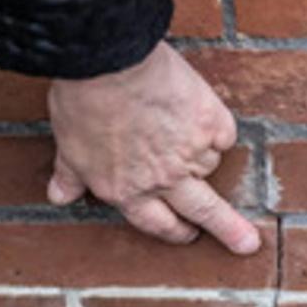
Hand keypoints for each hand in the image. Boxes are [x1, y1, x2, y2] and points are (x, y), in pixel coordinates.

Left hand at [46, 41, 260, 255]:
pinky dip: (216, 127)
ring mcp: (191, 153)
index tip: (188, 234)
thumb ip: (71, 176)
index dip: (174, 231)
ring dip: (203, 155)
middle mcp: (164, 180)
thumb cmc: (83, 103)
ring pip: (210, 164)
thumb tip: (59, 197)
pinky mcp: (211, 124)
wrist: (108, 64)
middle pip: (205, 212)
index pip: (158, 224)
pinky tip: (200, 113)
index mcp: (128, 191)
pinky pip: (224, 134)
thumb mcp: (69, 147)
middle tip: (247, 243)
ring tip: (182, 127)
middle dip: (228, 231)